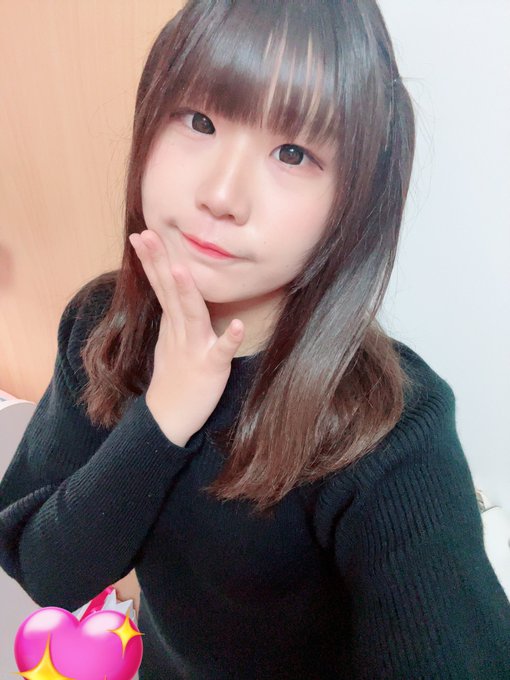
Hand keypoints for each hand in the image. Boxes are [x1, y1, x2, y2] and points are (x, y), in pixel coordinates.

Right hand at [128, 229, 244, 445]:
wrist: (168, 417)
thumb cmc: (173, 376)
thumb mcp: (169, 338)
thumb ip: (173, 312)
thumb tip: (171, 287)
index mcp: (173, 323)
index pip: (160, 285)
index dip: (151, 260)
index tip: (141, 234)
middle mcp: (181, 331)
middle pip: (169, 292)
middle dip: (159, 263)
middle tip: (148, 235)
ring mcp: (195, 348)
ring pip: (192, 316)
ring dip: (186, 293)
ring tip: (183, 269)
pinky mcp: (211, 368)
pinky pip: (221, 352)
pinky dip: (228, 339)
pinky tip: (236, 326)